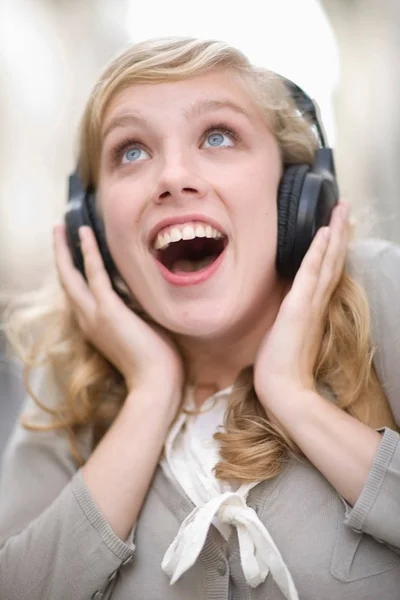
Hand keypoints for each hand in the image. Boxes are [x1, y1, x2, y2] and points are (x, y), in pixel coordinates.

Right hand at [53, 224, 183, 404]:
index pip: (79, 294)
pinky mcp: (109, 310)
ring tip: (63, 226)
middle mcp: (88, 319)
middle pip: (67, 282)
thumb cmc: (155, 363)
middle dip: (60, 255)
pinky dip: (88, 252)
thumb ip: (134, 313)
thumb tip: (144, 293)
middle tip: (57, 231)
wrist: (156, 384)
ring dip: (66, 249)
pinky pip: (95, 274)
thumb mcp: (139, 332)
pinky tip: (85, 233)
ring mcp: (96, 315)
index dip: (73, 272)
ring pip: (73, 275)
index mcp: (96, 326)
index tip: (72, 253)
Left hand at [254, 202, 349, 411]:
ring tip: (341, 209)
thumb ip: (290, 318)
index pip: (327, 272)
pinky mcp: (299, 307)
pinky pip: (310, 273)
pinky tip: (324, 232)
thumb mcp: (285, 335)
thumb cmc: (281, 366)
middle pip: (333, 260)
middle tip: (346, 206)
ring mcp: (309, 303)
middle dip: (340, 232)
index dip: (334, 249)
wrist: (283, 389)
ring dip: (334, 233)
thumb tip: (287, 309)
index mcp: (313, 308)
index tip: (338, 227)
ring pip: (326, 261)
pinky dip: (318, 252)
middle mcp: (316, 302)